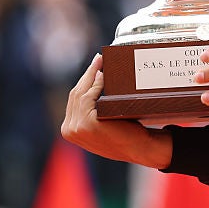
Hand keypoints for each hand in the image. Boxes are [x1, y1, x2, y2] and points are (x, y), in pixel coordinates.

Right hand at [61, 54, 172, 168]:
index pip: (73, 99)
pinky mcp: (86, 124)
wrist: (140, 148)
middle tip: (98, 58)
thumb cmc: (126, 133)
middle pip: (76, 94)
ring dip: (92, 76)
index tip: (94, 66)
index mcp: (69, 130)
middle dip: (88, 74)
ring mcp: (75, 128)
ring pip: (81, 93)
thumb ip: (93, 107)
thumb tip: (98, 76)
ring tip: (101, 62)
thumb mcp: (103, 121)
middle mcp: (68, 130)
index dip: (83, 81)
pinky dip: (96, 85)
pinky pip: (89, 97)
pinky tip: (105, 76)